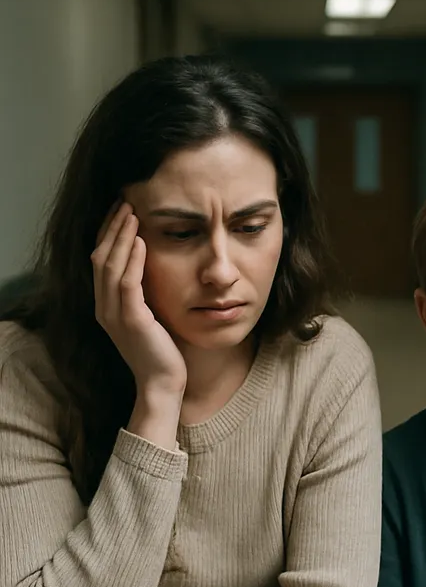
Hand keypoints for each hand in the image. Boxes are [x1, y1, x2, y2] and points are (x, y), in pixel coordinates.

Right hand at [92, 203, 185, 397]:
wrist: (163, 383)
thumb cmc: (163, 351)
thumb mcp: (151, 316)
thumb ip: (146, 293)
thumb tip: (157, 265)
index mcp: (105, 305)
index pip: (101, 260)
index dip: (109, 234)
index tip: (122, 211)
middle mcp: (103, 307)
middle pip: (100, 257)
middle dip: (113, 228)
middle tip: (125, 202)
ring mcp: (114, 314)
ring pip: (111, 266)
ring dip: (123, 237)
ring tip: (133, 213)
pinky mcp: (131, 320)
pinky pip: (128, 284)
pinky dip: (134, 260)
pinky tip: (143, 242)